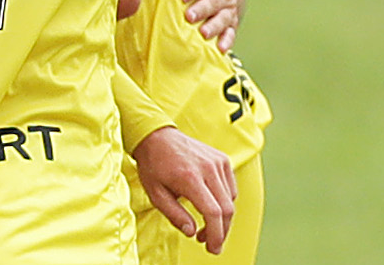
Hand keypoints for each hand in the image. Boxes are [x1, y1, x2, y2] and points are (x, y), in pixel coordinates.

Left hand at [133, 126, 236, 254]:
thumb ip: (174, 215)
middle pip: (226, 209)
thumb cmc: (153, 165)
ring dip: (222, 218)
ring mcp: (217, 162)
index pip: (213, 212)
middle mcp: (207, 168)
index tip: (213, 248)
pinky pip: (230, 188)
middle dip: (220, 231)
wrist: (156, 135)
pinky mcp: (222, 159)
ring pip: (230, 200)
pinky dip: (224, 201)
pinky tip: (209, 205)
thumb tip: (192, 232)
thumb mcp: (155, 193)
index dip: (216, 235)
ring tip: (205, 226)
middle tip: (208, 242)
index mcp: (189, 177)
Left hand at [180, 0, 245, 51]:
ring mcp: (230, 7)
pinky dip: (227, 39)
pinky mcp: (232, 21)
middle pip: (215, 0)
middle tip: (188, 16)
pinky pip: (231, 31)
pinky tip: (221, 48)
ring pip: (223, 17)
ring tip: (203, 33)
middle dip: (202, 9)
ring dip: (214, 26)